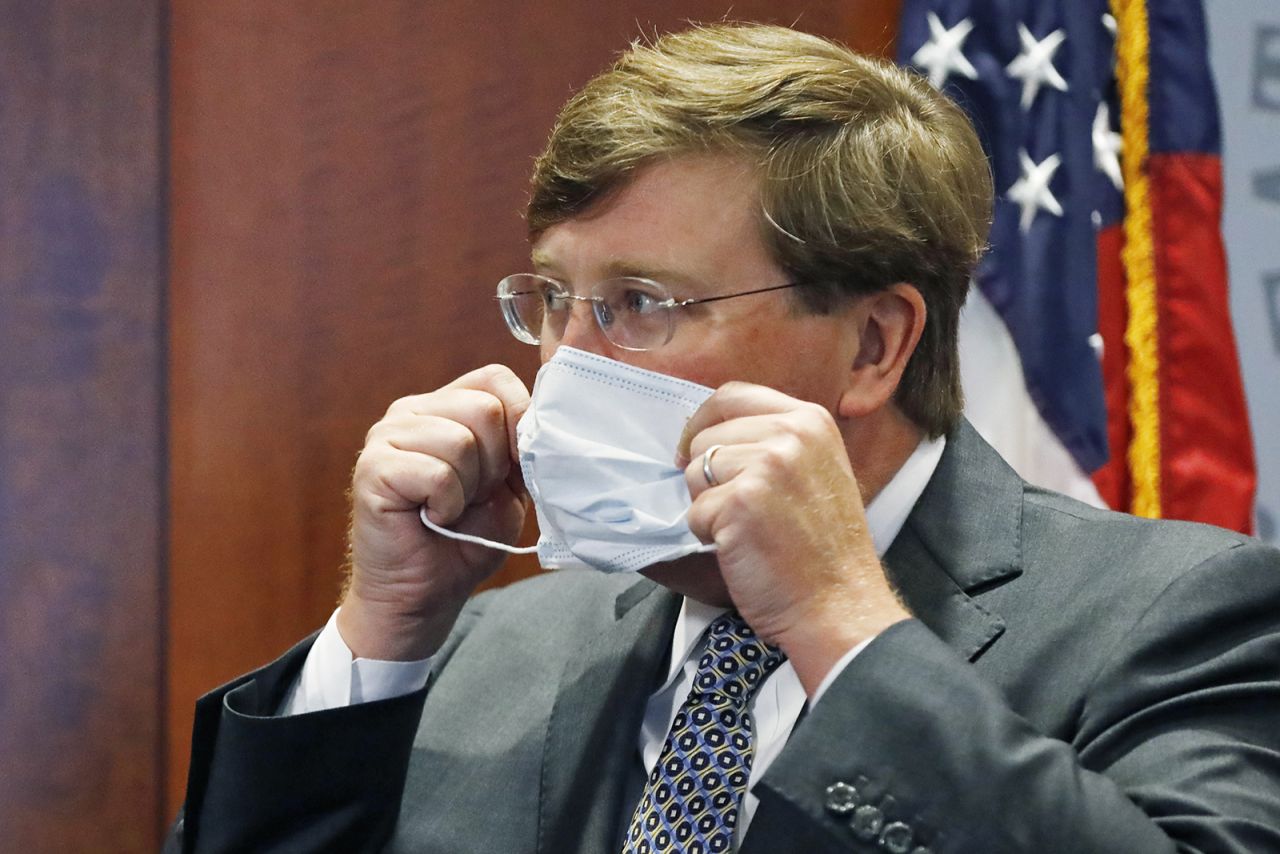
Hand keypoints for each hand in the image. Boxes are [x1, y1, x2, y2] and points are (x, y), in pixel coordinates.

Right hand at [340, 364, 530, 659]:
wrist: (422, 594)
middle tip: (473, 498)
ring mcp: (386, 436)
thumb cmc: (464, 539)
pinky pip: (437, 473)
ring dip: (468, 489)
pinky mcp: (372, 468)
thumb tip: (541, 421)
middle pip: (484, 409)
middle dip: (495, 465)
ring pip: (461, 441)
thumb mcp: (508, 485)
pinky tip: (431, 517)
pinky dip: (446, 504)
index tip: (515, 466)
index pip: (495, 379)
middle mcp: (410, 411)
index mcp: (444, 406)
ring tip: (448, 509)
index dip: (519, 419)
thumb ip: (519, 447)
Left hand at [678, 382, 910, 694]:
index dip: (703, 421)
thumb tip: (710, 431)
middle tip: (735, 510)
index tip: (692, 447)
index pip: (732, 396)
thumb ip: (774, 441)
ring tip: (746, 530)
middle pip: (706, 435)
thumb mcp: (817, 469)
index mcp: (810, 420)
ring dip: (708, 505)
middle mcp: (790, 434)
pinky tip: (743, 548)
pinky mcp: (740, 502)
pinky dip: (707, 536)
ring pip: (695, 471)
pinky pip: (694, 511)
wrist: (840, 604)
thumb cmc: (823, 548)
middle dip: (706, 474)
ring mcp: (766, 465)